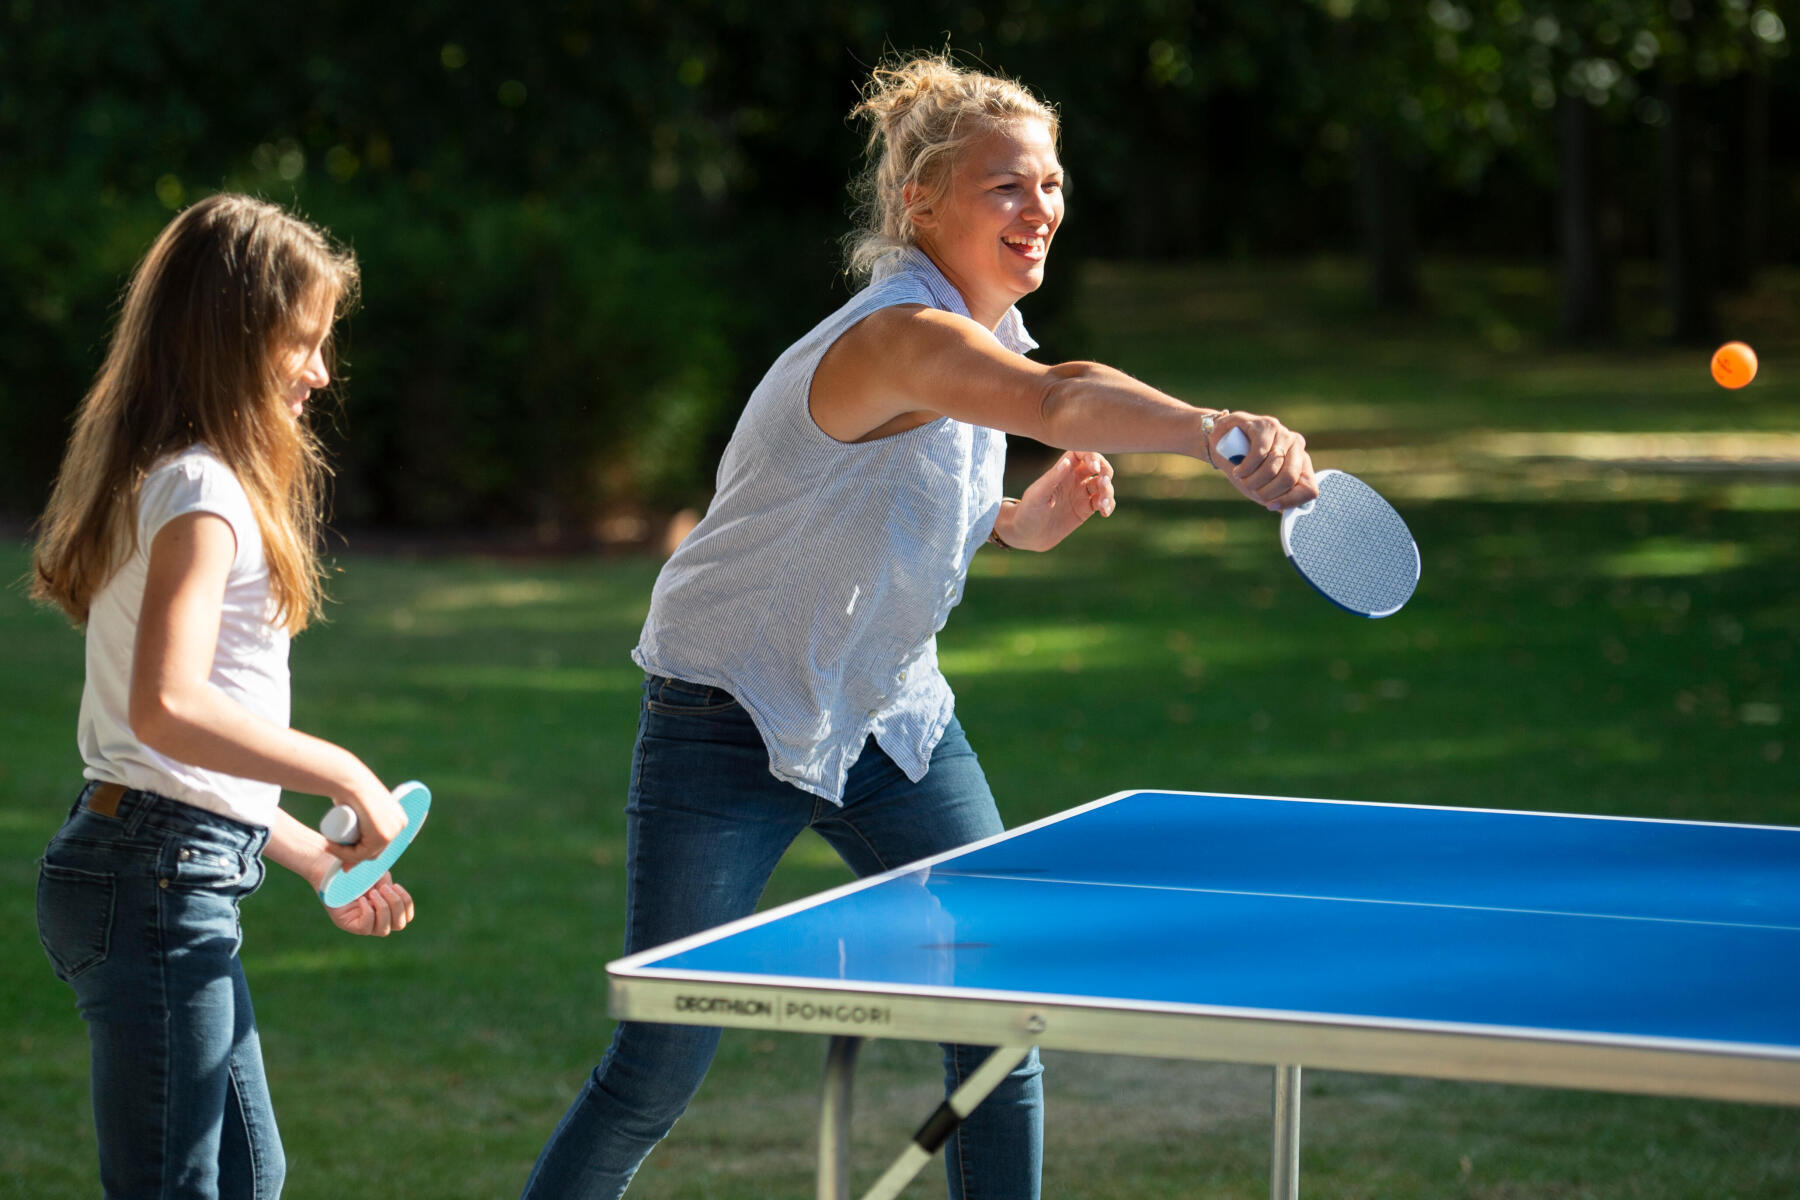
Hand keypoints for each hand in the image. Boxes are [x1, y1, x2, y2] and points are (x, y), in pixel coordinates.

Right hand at [325, 774, 408, 865]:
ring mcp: (392, 832)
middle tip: (333, 850)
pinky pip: (362, 853)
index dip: (360, 852)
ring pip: (367, 854)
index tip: (344, 855)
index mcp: (398, 819)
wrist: (350, 780)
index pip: (380, 843)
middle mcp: (400, 826)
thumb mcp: (362, 804)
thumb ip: (365, 811)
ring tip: (330, 845)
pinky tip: (333, 847)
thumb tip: (360, 826)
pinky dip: (345, 854)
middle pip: (375, 851)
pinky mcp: (382, 836)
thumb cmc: (352, 788)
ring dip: (345, 855)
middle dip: (352, 857)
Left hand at [325, 874, 414, 936]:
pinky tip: (361, 899)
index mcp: (384, 909)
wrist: (330, 865)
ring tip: (373, 892)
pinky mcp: (346, 924)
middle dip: (396, 904)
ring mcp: (360, 924)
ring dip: (383, 908)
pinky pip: (365, 928)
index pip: (406, 918)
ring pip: (384, 930)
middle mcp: (374, 919)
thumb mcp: (379, 877)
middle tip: (384, 888)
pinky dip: (368, 912)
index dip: (406, 903)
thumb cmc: (354, 870)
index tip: (395, 886)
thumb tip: (394, 895)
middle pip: (398, 925)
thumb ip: (390, 888)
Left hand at [1000, 451, 1115, 551]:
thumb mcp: (1038, 495)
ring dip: (1108, 491)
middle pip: (1099, 467)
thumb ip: (1053, 478)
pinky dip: (1108, 505)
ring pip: (1103, 485)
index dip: (1092, 457)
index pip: (1082, 454)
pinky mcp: (1086, 509)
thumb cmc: (1029, 511)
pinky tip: (1105, 512)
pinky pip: (1103, 502)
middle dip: (1105, 472)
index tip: (1094, 468)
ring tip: (1102, 505)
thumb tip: (1067, 461)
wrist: (1028, 535)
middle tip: (1103, 483)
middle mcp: (1074, 479)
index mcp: (1062, 470)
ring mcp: (1081, 494)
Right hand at [1210, 412, 1317, 510]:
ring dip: (1252, 480)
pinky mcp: (1267, 424)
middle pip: (1289, 478)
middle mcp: (1297, 446)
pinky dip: (1245, 467)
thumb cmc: (1244, 466)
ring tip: (1241, 477)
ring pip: (1272, 468)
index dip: (1290, 501)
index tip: (1270, 505)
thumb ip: (1275, 496)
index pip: (1309, 489)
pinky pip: (1260, 453)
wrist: (1220, 440)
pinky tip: (1238, 470)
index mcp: (1301, 463)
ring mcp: (1283, 433)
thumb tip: (1285, 511)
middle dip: (1266, 491)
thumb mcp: (1260, 485)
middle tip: (1251, 490)